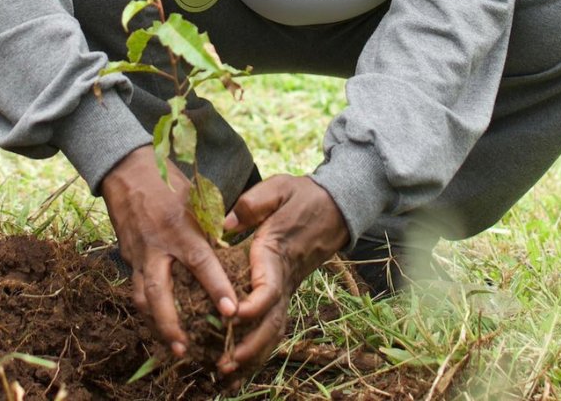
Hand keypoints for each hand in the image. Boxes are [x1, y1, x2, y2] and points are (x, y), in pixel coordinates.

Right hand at [101, 146, 238, 358]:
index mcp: (178, 226)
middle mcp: (156, 244)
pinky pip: (136, 287)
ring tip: (174, 347)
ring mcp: (137, 252)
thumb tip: (229, 251)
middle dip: (171, 324)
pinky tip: (160, 323)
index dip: (217, 287)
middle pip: (159, 292)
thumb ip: (209, 226)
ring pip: (142, 296)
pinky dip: (147, 308)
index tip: (231, 311)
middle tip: (185, 349)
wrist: (126, 169)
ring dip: (156, 324)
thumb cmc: (167, 181)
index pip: (200, 262)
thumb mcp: (194, 197)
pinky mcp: (126, 256)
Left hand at [218, 176, 347, 376]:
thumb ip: (254, 202)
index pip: (269, 286)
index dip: (254, 304)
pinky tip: (243, 362)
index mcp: (277, 252)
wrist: (334, 206)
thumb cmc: (302, 195)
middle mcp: (284, 276)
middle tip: (225, 364)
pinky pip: (276, 322)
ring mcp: (289, 286)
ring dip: (253, 353)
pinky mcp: (287, 289)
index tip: (235, 314)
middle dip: (250, 346)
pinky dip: (261, 345)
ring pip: (275, 328)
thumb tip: (228, 222)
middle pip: (272, 321)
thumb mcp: (279, 187)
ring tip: (227, 373)